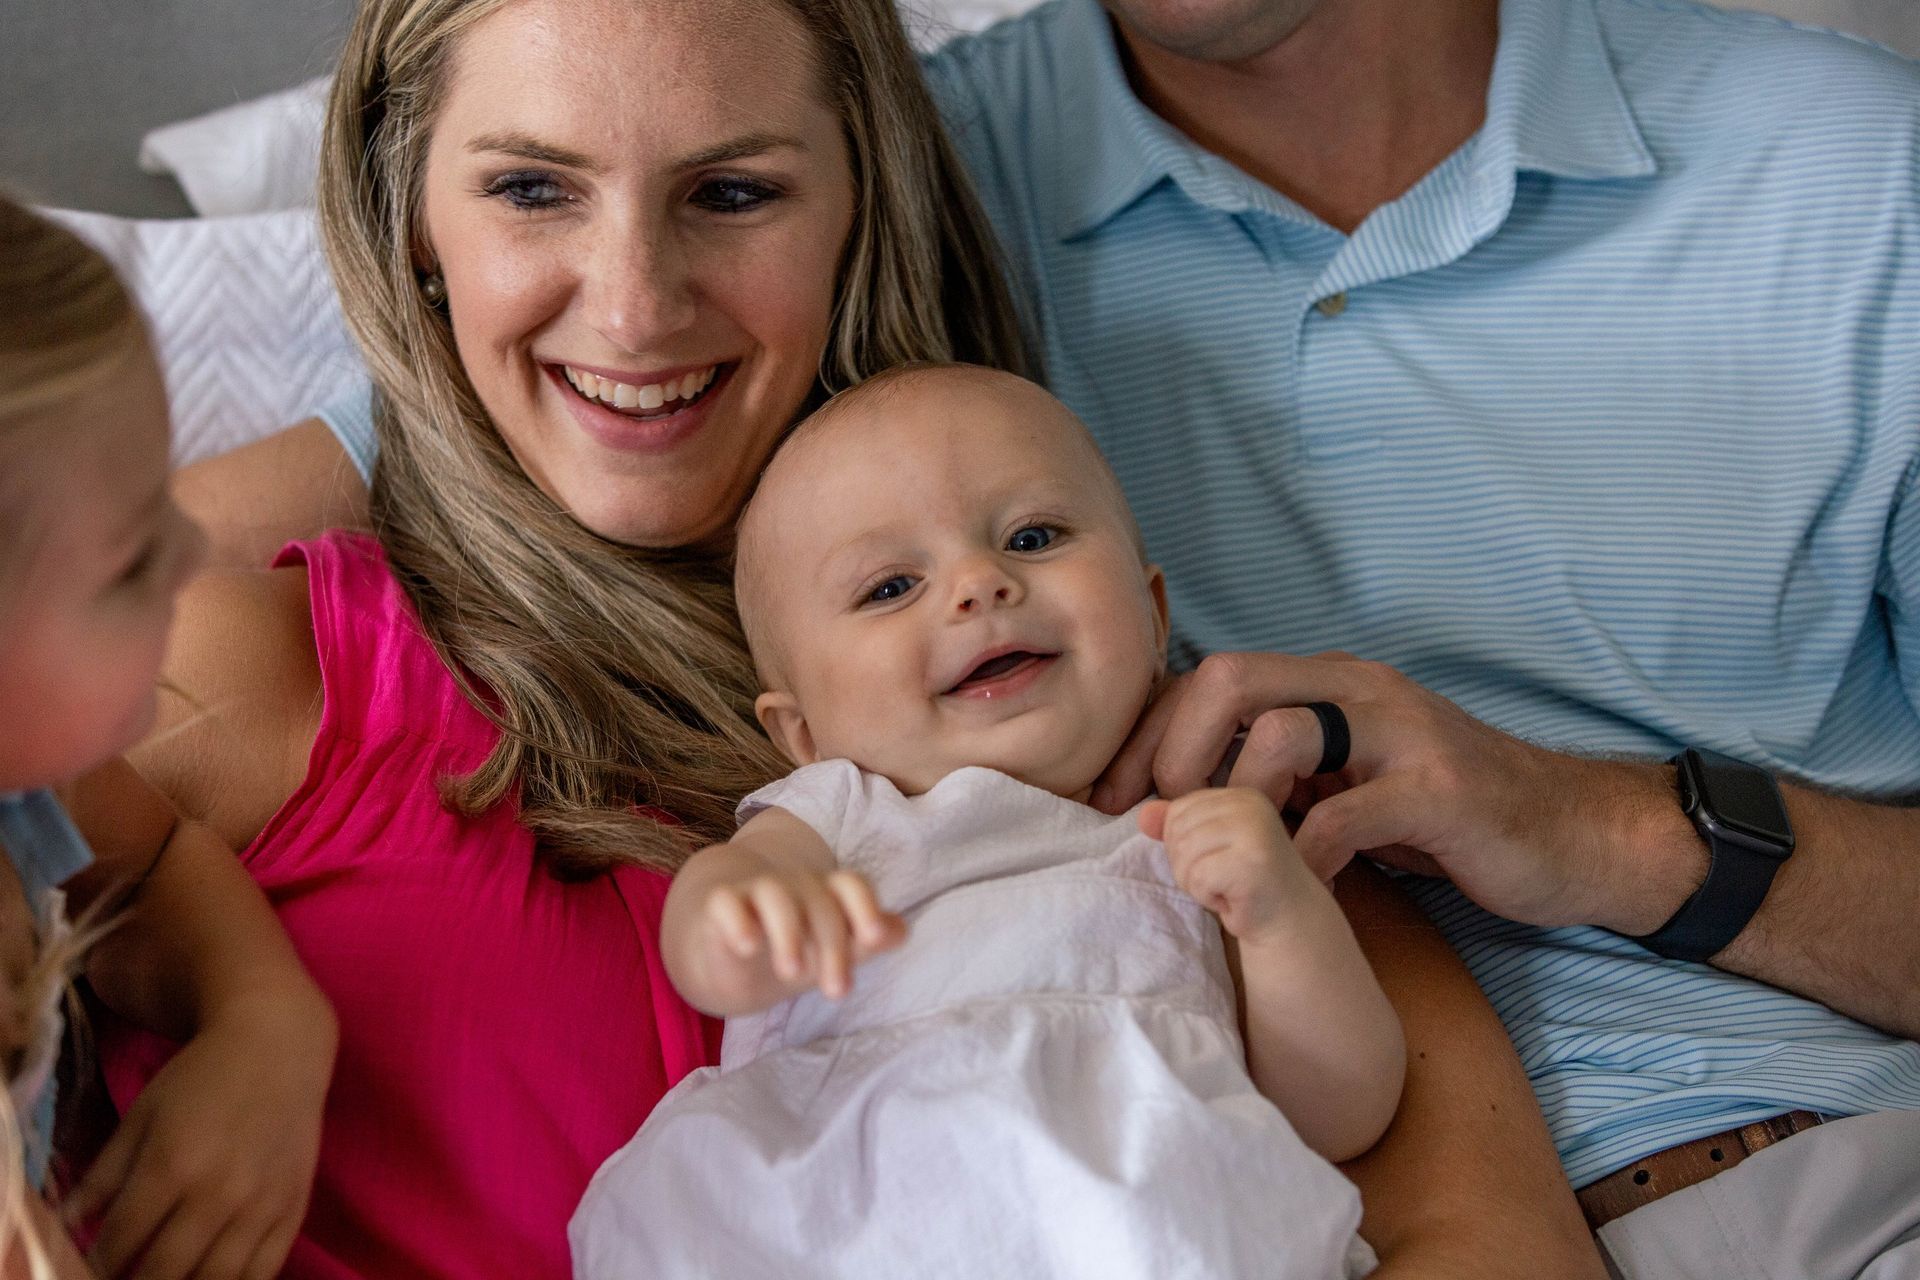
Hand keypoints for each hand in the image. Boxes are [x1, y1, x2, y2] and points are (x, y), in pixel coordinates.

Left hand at [66, 998, 333, 1279]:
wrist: (280, 1046)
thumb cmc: (203, 1076)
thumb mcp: (142, 1116)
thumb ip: (104, 1174)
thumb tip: (68, 1224)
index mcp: (171, 1166)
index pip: (119, 1242)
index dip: (98, 1263)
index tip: (92, 1266)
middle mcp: (218, 1194)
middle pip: (163, 1272)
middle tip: (127, 1276)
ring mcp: (261, 1206)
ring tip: (167, 1276)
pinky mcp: (294, 1209)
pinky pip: (262, 1273)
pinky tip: (211, 1277)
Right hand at [703, 869, 906, 999]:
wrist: (723, 949)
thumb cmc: (789, 947)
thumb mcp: (830, 952)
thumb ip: (865, 941)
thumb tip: (901, 930)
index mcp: (825, 895)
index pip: (850, 885)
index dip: (864, 907)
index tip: (873, 939)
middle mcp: (793, 887)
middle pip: (819, 904)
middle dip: (833, 947)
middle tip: (837, 992)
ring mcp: (754, 892)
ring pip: (775, 895)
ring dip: (788, 933)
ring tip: (792, 972)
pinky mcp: (720, 905)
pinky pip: (727, 902)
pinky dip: (738, 920)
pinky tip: (749, 945)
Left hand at [1095, 652, 1697, 931]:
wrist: (1574, 834)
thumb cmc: (1447, 819)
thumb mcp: (1347, 789)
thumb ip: (1277, 783)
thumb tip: (1168, 811)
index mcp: (1327, 686)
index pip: (1205, 678)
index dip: (1144, 733)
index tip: (1104, 797)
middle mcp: (1358, 691)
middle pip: (1226, 680)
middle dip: (1164, 750)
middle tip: (1137, 821)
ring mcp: (1402, 734)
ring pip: (1281, 728)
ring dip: (1222, 793)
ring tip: (1193, 848)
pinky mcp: (1441, 791)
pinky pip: (1349, 813)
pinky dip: (1299, 854)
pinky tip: (1276, 890)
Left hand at [1140, 788, 1319, 941]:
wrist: (1289, 922)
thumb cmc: (1243, 885)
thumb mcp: (1207, 848)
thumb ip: (1176, 827)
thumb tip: (1144, 815)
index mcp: (1239, 796)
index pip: (1177, 812)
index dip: (1184, 846)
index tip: (1217, 863)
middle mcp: (1249, 805)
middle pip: (1177, 831)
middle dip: (1187, 865)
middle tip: (1221, 881)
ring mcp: (1254, 831)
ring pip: (1184, 853)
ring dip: (1196, 883)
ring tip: (1226, 889)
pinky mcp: (1251, 862)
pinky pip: (1197, 877)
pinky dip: (1207, 896)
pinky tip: (1232, 899)